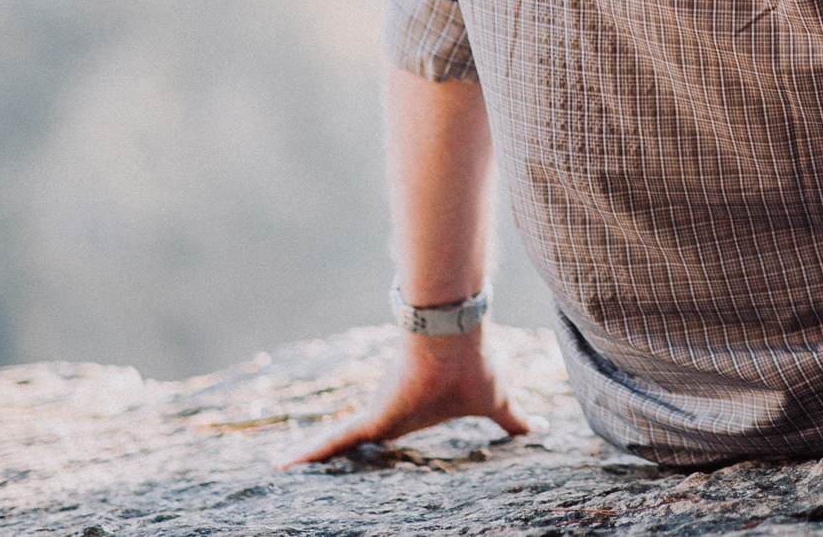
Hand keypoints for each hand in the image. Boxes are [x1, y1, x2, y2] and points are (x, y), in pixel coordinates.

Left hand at [282, 330, 530, 466]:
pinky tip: (277, 467)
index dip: (371, 451)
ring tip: (278, 473)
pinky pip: (330, 443)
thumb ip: (515, 422)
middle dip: (327, 462)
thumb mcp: (497, 404)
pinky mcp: (369, 419)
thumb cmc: (474, 368)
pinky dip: (305, 455)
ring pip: (333, 447)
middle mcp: (387, 416)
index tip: (354, 466)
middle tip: (301, 480)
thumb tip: (545, 428)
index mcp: (411, 416)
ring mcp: (374, 416)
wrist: (456, 341)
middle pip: (351, 446)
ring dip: (307, 460)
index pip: (384, 436)